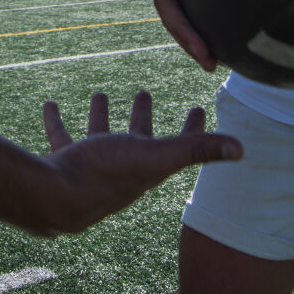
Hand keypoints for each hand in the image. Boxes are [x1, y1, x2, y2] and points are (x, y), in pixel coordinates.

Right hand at [34, 91, 240, 235]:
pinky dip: (57, 121)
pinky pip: (62, 138)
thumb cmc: (108, 176)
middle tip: (145, 94)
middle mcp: (122, 167)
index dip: (192, 128)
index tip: (200, 108)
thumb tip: (243, 149)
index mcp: (148, 166)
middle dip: (142, 116)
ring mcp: (92, 166)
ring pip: (99, 136)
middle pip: (137, 138)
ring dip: (100, 116)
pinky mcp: (65, 163)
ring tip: (99, 94)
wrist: (58, 199)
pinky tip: (50, 105)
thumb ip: (196, 150)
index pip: (178, 146)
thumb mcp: (156, 156)